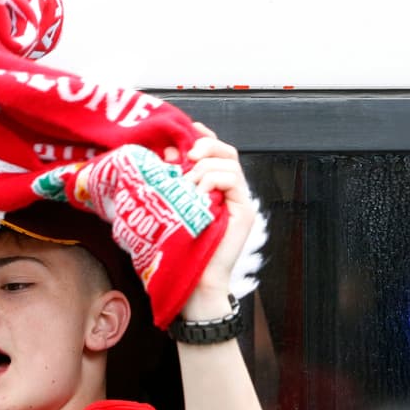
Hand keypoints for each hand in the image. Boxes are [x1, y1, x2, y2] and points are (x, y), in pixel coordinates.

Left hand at [173, 123, 256, 317]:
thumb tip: (165, 152)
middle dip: (206, 145)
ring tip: (188, 185)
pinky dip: (212, 180)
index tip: (187, 129)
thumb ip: (172, 179)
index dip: (203, 136)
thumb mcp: (171, 205)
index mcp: (213, 186)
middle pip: (226, 151)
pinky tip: (199, 193)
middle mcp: (229, 191)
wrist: (194, 279)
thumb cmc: (179, 246)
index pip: (215, 152)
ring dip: (204, 168)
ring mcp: (239, 200)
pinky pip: (232, 180)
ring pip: (229, 163)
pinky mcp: (244, 210)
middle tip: (186, 156)